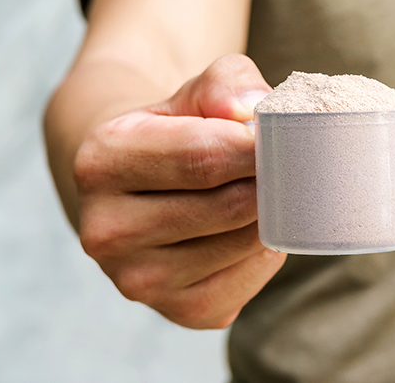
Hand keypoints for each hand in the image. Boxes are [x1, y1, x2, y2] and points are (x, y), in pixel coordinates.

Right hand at [73, 54, 285, 328]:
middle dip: (271, 180)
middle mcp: (106, 229)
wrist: (147, 186)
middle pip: (229, 205)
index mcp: (102, 161)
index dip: (257, 145)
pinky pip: (249, 280)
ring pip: (243, 243)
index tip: (284, 134)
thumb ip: (227, 83)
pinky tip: (253, 228)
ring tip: (267, 191)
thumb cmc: (180, 129)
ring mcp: (138, 280)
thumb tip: (252, 109)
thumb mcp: (197, 91)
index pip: (204, 157)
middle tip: (291, 162)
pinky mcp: (180, 311)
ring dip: (272, 216)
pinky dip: (266, 252)